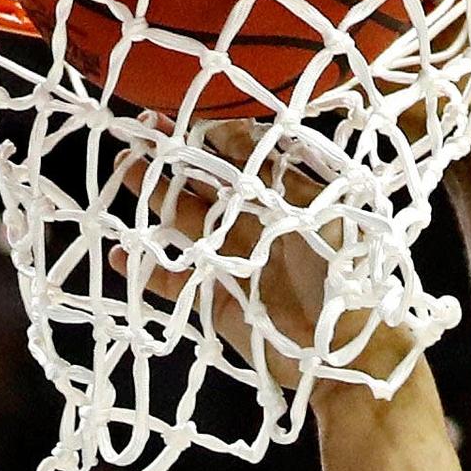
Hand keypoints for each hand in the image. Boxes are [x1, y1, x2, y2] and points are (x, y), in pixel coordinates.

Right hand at [129, 122, 419, 388]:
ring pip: (185, 224)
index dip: (209, 137)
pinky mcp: (218, 303)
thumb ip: (272, 174)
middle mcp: (257, 227)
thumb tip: (230, 132)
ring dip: (153, 197)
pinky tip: (120, 254)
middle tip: (136, 133)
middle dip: (171, 160)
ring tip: (122, 168)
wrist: (350, 351)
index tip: (178, 119)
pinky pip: (177, 282)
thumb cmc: (344, 275)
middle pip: (205, 186)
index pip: (241, 160)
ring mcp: (234, 264)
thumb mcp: (316, 211)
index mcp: (285, 201)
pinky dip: (147, 270)